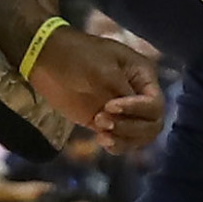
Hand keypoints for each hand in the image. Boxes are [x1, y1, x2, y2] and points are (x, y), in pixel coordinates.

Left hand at [32, 28, 165, 151]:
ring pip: (140, 136)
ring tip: (101, 134)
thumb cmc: (77, 56)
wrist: (48, 59)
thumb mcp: (103, 69)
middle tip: (101, 120)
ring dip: (123, 138)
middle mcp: (138, 94)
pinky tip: (101, 140)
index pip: (154, 104)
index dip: (136, 110)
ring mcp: (123, 110)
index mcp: (142, 76)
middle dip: (130, 127)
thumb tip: (133, 112)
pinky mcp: (106, 122)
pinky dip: (116, 145)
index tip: (108, 106)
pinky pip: (122, 141)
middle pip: (152, 124)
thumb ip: (122, 91)